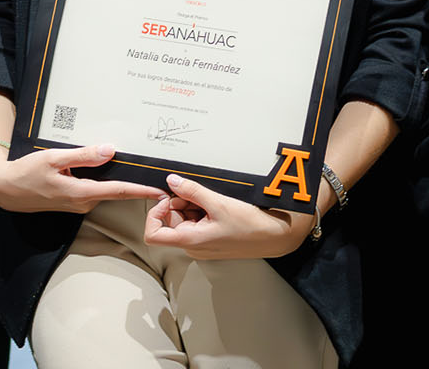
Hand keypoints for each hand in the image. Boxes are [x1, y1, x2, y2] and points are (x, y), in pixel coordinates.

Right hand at [0, 142, 165, 213]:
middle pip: (115, 189)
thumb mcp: (53, 158)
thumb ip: (83, 155)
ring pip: (104, 188)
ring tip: (132, 163)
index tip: (160, 191)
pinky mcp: (74, 201)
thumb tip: (110, 150)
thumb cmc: (27, 173)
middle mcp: (84, 202)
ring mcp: (79, 204)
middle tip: (154, 170)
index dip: (142, 190)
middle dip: (134, 181)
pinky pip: (94, 188)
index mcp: (81, 192)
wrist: (6, 190)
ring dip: (116, 178)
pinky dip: (101, 178)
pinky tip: (101, 165)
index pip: (119, 191)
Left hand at [141, 173, 314, 259]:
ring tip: (214, 202)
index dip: (155, 213)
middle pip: (170, 220)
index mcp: (190, 241)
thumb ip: (191, 190)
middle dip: (181, 203)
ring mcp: (201, 244)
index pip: (152, 234)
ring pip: (184, 219)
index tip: (168, 198)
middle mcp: (192, 246)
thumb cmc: (250, 225)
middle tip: (201, 196)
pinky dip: (202, 211)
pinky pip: (197, 222)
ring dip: (194, 205)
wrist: (275, 236)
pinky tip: (218, 208)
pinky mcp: (210, 240)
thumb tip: (172, 181)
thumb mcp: (218, 202)